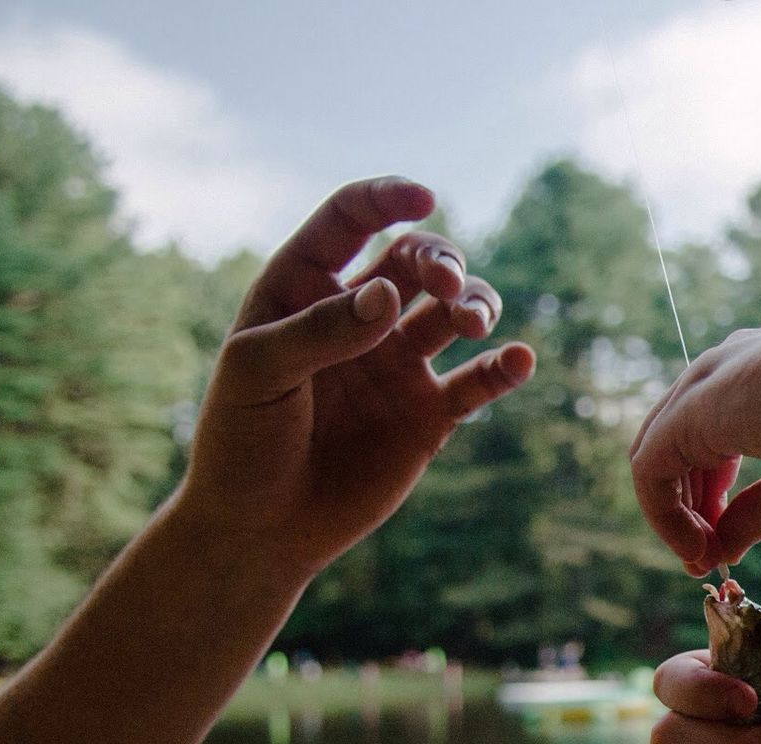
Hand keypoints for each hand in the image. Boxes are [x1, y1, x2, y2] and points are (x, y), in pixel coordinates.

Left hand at [176, 176, 534, 575]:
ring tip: (472, 323)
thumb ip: (320, 330)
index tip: (424, 197)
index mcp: (304, 289)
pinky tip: (520, 360)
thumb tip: (388, 296)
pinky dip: (504, 369)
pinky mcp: (429, 416)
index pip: (351, 221)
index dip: (388, 200)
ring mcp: (397, 365)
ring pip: (456, 312)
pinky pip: (478, 383)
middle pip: (418, 261)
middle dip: (442, 262)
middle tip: (446, 289)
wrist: (260, 528)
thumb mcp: (257, 374)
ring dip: (477, 304)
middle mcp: (359, 317)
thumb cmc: (240, 441)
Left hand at [630, 317, 760, 575]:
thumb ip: (758, 511)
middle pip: (674, 447)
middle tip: (705, 558)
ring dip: (672, 517)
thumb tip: (719, 549)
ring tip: (703, 558)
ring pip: (655, 456)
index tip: (722, 545)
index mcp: (757, 376)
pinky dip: (662, 515)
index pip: (707, 437)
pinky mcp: (691, 409)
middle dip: (685, 508)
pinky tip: (695, 547)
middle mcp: (724, 371)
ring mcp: (704, 384)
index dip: (708, 497)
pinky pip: (651, 469)